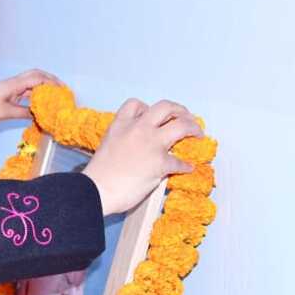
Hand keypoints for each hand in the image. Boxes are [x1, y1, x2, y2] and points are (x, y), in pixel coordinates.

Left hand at [0, 69, 61, 124]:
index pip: (39, 78)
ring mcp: (10, 88)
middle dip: (50, 79)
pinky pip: (24, 89)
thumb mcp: (6, 112)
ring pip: (30, 82)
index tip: (63, 91)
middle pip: (36, 75)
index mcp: (15, 84)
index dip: (52, 83)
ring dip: (42, 85)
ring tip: (53, 95)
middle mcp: (14, 83)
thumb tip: (40, 114)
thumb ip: (24, 112)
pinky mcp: (6, 94)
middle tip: (61, 89)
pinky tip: (37, 102)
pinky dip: (34, 93)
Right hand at [81, 99, 202, 215]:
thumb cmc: (98, 175)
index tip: (154, 118)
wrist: (96, 190)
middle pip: (165, 107)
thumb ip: (123, 139)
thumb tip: (139, 147)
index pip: (137, 104)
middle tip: (185, 118)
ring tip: (197, 134)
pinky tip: (187, 168)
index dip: (148, 109)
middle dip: (180, 111)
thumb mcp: (108, 146)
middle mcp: (138, 129)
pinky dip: (185, 165)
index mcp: (121, 125)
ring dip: (193, 128)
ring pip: (182, 125)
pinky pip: (180, 162)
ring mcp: (151, 144)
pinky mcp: (160, 162)